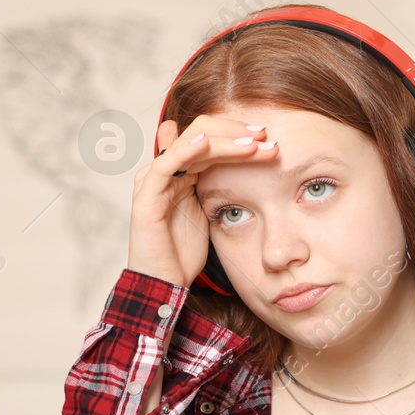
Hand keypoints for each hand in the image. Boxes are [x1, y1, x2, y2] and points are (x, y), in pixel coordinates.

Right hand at [127, 113, 277, 288]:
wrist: (164, 281)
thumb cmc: (185, 251)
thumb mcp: (209, 213)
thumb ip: (218, 188)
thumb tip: (238, 169)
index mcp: (180, 172)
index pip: (208, 138)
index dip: (236, 134)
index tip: (267, 138)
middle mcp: (165, 170)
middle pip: (200, 134)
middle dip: (235, 132)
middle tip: (265, 135)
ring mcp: (154, 181)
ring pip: (189, 146)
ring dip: (224, 142)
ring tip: (253, 143)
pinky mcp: (146, 197)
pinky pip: (165, 166)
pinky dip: (185, 151)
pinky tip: (207, 143)